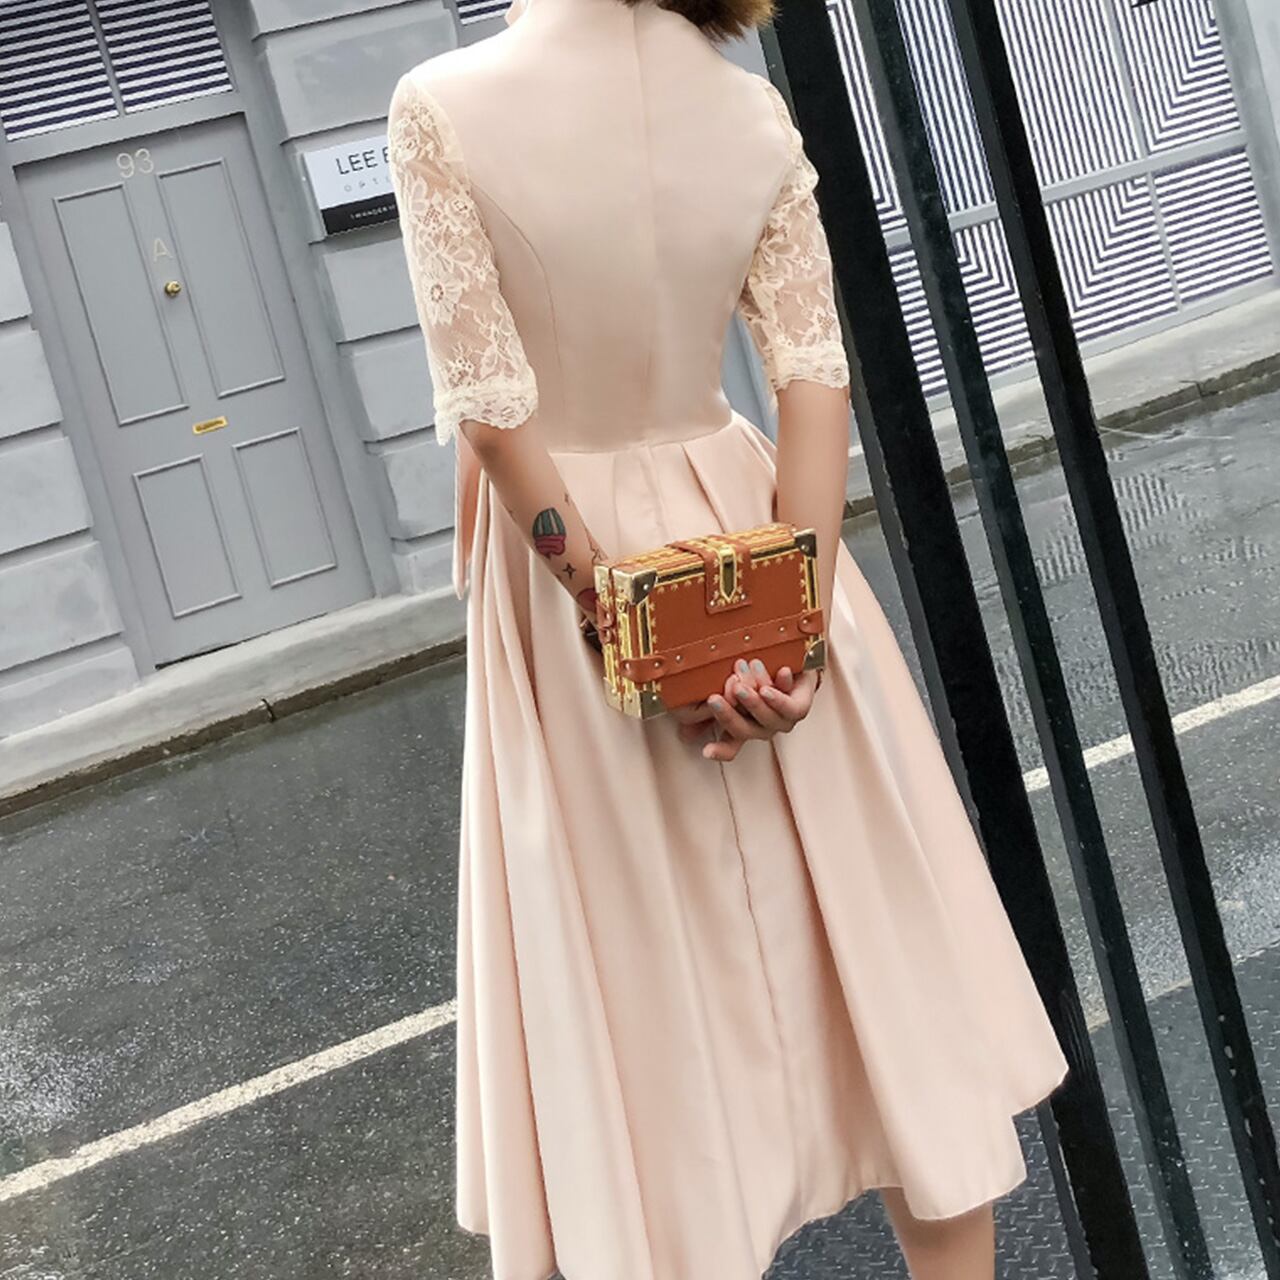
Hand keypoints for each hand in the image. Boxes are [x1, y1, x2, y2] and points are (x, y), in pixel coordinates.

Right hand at [684, 658, 819, 761]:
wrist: (794, 669)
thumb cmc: (757, 681)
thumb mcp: (731, 693)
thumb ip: (710, 710)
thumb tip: (684, 734)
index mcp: (745, 729)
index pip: (729, 745)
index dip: (719, 750)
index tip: (706, 751)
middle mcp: (762, 729)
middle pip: (744, 729)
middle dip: (729, 714)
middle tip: (715, 697)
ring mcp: (782, 722)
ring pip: (767, 717)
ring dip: (755, 700)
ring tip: (744, 678)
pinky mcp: (799, 709)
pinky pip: (791, 704)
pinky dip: (784, 688)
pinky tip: (782, 673)